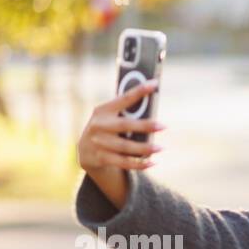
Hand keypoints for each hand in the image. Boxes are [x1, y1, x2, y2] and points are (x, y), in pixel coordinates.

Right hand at [77, 78, 165, 208]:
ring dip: (144, 148)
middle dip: (145, 125)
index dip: (139, 91)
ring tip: (160, 148)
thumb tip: (152, 112)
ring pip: (125, 147)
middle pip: (125, 125)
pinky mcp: (100, 158)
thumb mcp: (110, 118)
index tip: (154, 84)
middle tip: (163, 126)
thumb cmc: (107, 130)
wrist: (85, 151)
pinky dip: (139, 164)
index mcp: (104, 110)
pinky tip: (152, 163)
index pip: (123, 98)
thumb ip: (126, 115)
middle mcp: (98, 125)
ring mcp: (98, 142)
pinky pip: (123, 162)